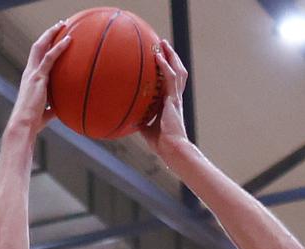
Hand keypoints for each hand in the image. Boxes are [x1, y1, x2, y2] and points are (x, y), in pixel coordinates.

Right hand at [7, 21, 71, 135]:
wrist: (24, 124)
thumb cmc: (33, 122)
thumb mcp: (45, 113)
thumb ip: (52, 109)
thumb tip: (62, 111)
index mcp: (29, 79)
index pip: (36, 58)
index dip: (44, 46)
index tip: (53, 39)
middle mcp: (29, 72)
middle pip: (37, 47)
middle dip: (47, 34)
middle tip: (59, 26)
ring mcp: (33, 73)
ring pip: (41, 46)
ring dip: (52, 34)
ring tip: (63, 25)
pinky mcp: (38, 77)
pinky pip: (50, 58)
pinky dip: (59, 48)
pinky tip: (68, 40)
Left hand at [140, 40, 190, 161]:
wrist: (171, 149)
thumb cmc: (161, 145)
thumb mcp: (147, 130)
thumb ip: (140, 122)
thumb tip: (127, 118)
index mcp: (171, 104)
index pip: (172, 83)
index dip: (169, 70)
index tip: (161, 59)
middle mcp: (175, 99)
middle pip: (178, 72)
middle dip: (172, 57)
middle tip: (163, 45)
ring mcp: (176, 98)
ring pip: (177, 71)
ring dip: (171, 56)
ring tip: (163, 44)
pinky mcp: (173, 100)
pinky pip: (170, 78)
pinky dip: (165, 66)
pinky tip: (158, 57)